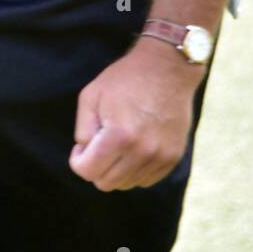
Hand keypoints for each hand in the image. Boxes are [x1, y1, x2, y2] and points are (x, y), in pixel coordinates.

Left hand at [68, 38, 202, 190]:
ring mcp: (160, 156)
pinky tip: (135, 146)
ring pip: (127, 184)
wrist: (168, 68)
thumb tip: (85, 154)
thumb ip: (83, 130)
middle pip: (106, 183)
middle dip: (97, 167)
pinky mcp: (173, 157)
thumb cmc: (125, 78)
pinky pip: (146, 179)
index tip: (83, 146)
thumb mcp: (91, 95)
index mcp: (119, 135)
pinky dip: (136, 169)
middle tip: (100, 143)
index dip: (78, 160)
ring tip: (120, 142)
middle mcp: (142, 151)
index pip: (88, 172)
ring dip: (117, 168)